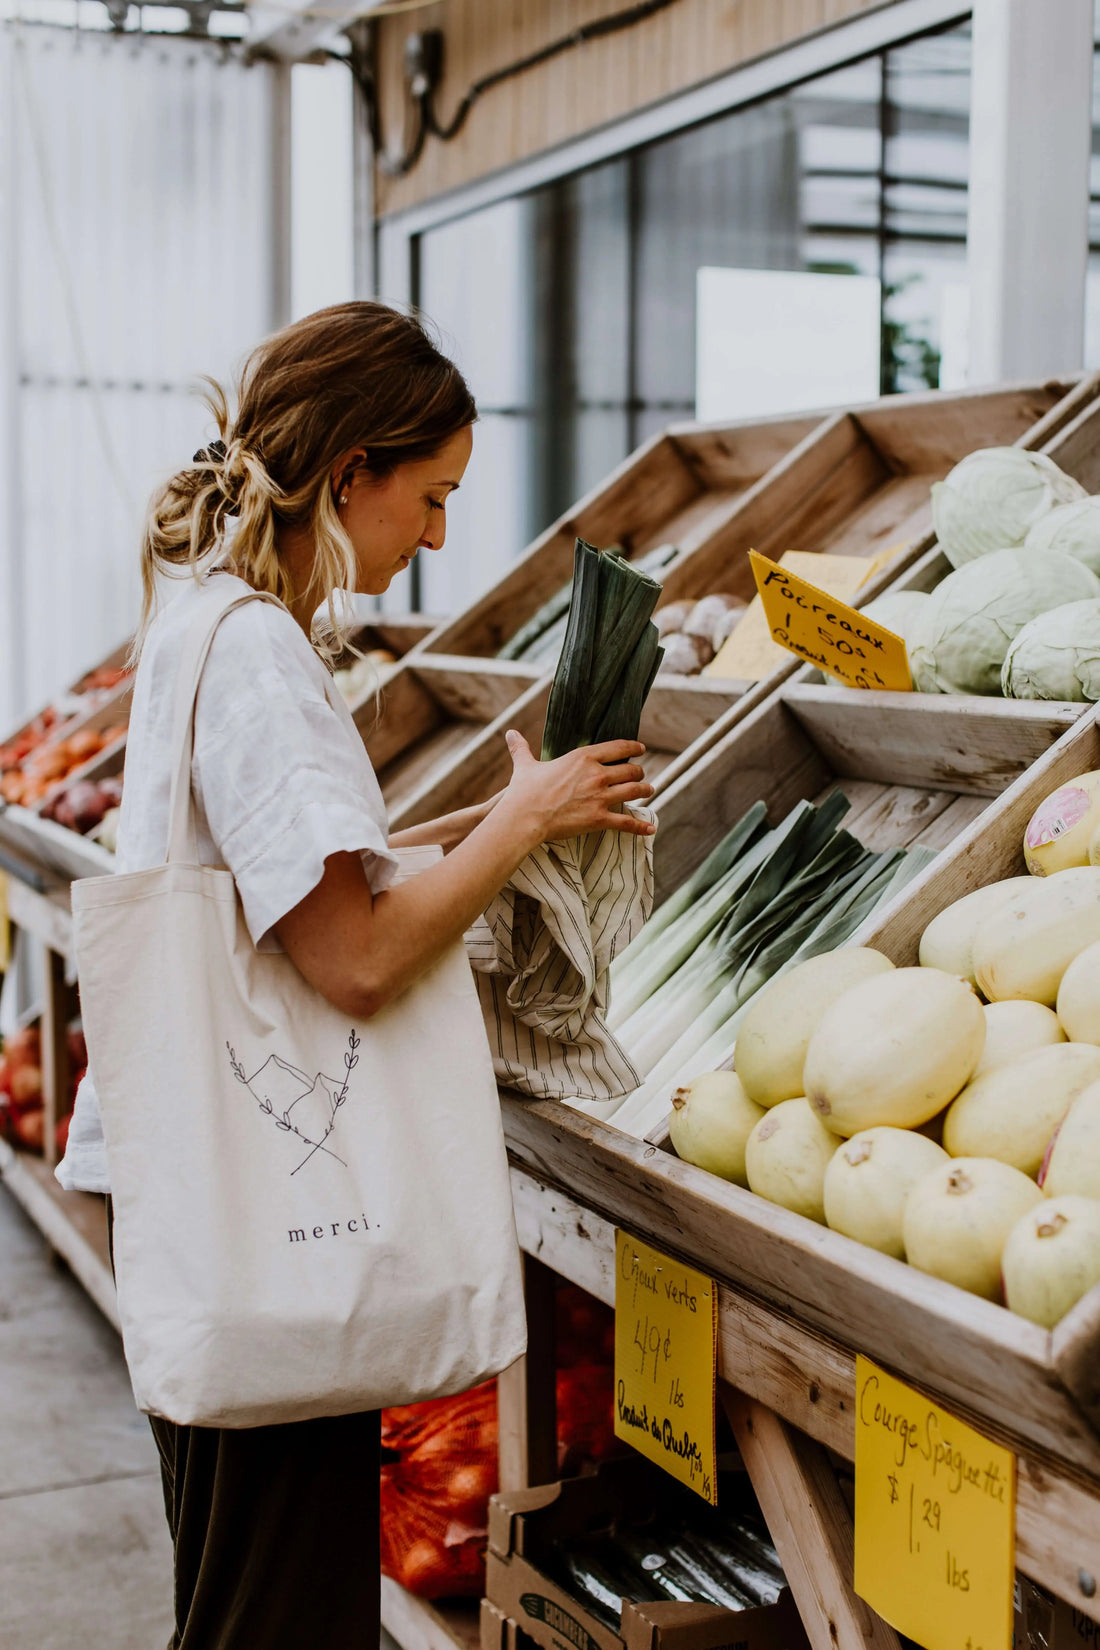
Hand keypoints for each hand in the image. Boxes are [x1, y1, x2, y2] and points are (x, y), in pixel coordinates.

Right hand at [499, 730, 655, 846]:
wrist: (524, 817)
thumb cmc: (524, 791)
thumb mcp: (525, 766)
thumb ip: (522, 749)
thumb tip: (510, 734)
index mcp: (583, 757)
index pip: (618, 748)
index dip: (633, 748)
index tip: (640, 749)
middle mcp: (597, 775)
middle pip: (630, 770)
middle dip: (639, 773)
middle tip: (641, 775)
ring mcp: (600, 797)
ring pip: (634, 791)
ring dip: (645, 791)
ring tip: (649, 791)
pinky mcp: (599, 819)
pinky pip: (626, 822)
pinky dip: (641, 826)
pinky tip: (651, 828)